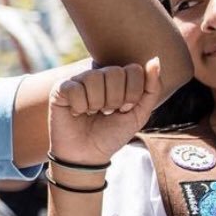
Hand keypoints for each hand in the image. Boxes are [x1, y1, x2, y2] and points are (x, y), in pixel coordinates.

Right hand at [48, 58, 162, 165]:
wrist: (88, 155)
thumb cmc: (111, 134)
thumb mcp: (139, 114)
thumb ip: (151, 89)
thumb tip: (155, 60)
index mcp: (117, 78)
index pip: (134, 69)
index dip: (132, 93)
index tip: (124, 109)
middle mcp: (98, 75)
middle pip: (115, 72)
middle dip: (115, 99)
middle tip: (107, 112)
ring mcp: (78, 80)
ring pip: (94, 77)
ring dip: (96, 103)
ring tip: (92, 113)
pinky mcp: (60, 89)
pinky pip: (75, 88)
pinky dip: (79, 106)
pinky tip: (77, 112)